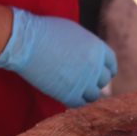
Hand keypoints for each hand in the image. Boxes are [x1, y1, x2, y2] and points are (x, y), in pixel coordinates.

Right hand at [0, 8, 116, 106]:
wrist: (25, 42)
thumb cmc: (46, 32)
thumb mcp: (76, 33)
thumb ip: (89, 46)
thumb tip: (92, 57)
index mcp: (98, 49)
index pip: (111, 64)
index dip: (106, 70)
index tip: (100, 73)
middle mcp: (95, 67)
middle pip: (103, 81)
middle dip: (95, 81)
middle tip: (85, 81)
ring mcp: (83, 82)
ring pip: (94, 95)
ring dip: (86, 93)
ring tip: (76, 89)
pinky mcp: (69, 94)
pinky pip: (79, 104)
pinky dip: (75, 100)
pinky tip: (67, 95)